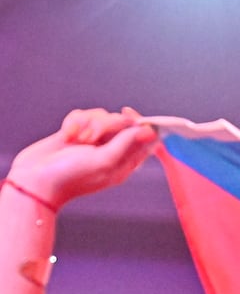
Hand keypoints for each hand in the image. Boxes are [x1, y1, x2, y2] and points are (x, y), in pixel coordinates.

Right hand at [7, 107, 157, 209]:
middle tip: (91, 138)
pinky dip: (74, 121)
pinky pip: (82, 115)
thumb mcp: (104, 161)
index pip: (144, 139)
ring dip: (88, 122)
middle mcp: (112, 151)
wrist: (36, 179)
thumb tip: (148, 131)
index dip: (140, 123)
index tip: (129, 115)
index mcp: (125, 163)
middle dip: (106, 124)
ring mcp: (94, 142)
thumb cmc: (72, 176)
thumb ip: (126, 144)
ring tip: (77, 139)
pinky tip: (66, 135)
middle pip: (122, 123)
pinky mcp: (77, 133)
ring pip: (101, 116)